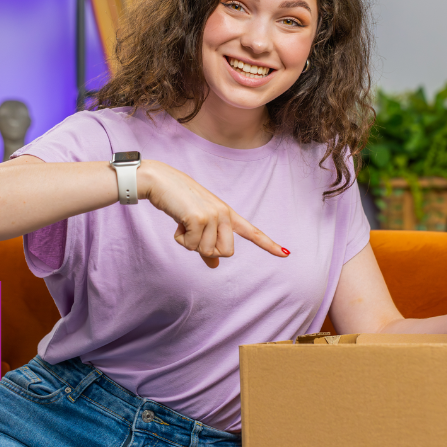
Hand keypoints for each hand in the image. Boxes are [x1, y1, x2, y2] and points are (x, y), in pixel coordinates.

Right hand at [137, 159, 288, 267]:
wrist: (160, 181)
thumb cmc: (177, 201)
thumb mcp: (195, 223)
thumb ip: (207, 245)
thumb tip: (215, 265)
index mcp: (227, 213)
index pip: (252, 231)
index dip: (268, 245)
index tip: (285, 254)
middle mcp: (224, 214)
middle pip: (226, 253)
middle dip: (207, 251)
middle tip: (194, 233)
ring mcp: (213, 215)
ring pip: (207, 251)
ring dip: (190, 243)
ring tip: (183, 223)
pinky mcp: (199, 218)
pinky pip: (192, 246)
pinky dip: (181, 239)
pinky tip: (178, 222)